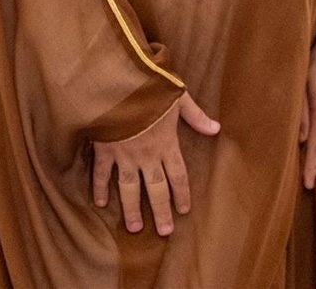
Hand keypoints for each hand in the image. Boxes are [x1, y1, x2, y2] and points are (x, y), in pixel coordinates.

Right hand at [91, 92, 219, 235]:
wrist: (118, 85)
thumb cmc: (150, 89)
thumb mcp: (178, 98)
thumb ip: (196, 116)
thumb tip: (216, 128)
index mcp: (166, 144)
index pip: (178, 175)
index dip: (182, 193)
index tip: (183, 211)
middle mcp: (146, 155)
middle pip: (156, 188)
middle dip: (161, 211)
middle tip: (164, 231)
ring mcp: (124, 155)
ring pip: (129, 188)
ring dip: (132, 208)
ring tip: (134, 228)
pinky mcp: (104, 150)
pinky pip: (101, 173)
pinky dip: (99, 188)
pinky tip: (100, 203)